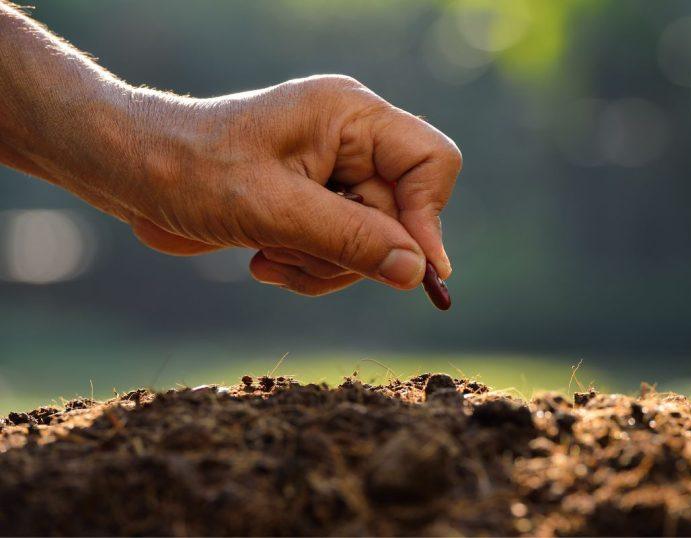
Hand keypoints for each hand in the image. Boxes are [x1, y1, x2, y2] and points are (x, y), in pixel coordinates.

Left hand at [128, 76, 460, 295]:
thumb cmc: (193, 172)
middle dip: (349, 251)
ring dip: (321, 264)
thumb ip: (351, 240)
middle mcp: (352, 139)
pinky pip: (341, 251)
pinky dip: (307, 267)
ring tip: (268, 254)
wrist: (134, 171)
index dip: (427, 217)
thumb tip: (417, 272)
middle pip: (401, 215)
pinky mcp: (316, 201)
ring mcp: (335, 172)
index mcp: (351, 116)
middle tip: (294, 251)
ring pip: (372, 243)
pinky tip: (263, 258)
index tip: (409, 269)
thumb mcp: (275, 211)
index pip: (432, 161)